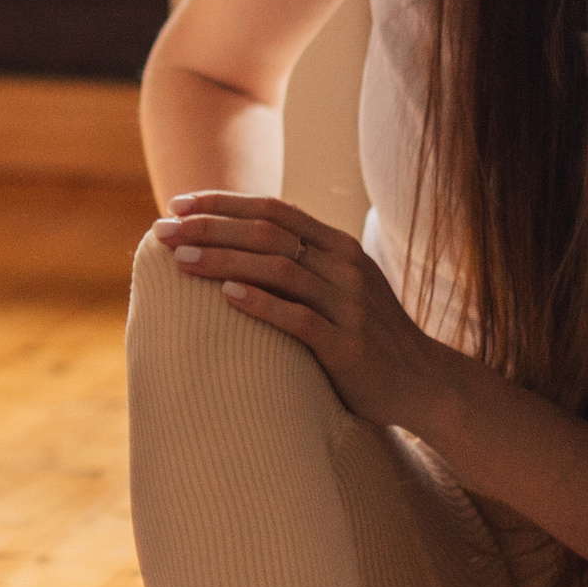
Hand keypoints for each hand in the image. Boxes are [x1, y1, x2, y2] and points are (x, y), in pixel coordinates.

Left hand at [154, 191, 457, 433]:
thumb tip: (233, 243)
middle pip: (268, 234)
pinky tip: (226, 295)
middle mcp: (345, 267)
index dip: (223, 203)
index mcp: (339, 247)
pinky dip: (261, 303)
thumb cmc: (366, 333)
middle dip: (210, 228)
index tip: (177, 204)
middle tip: (162, 231)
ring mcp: (349, 305)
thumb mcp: (340, 285)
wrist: (425, 383)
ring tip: (180, 261)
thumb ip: (300, 262)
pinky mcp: (348, 345)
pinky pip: (299, 318)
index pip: (274, 210)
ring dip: (224, 260)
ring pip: (279, 269)